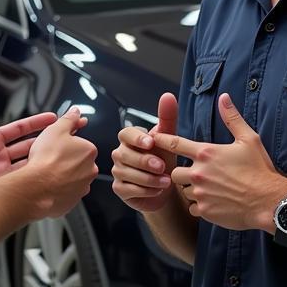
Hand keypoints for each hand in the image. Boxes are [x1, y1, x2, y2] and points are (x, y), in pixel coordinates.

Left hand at [0, 76, 57, 188]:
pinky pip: (17, 184)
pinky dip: (30, 181)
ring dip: (43, 161)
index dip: (38, 123)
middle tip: (67, 135)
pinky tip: (42, 178)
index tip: (55, 118)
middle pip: (30, 147)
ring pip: (27, 165)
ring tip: (61, 157)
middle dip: (49, 141)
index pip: (21, 129)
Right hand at [24, 107, 98, 217]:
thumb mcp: (55, 129)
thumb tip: (75, 111)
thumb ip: (68, 119)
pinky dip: (57, 189)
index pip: (80, 143)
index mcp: (89, 151)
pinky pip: (65, 193)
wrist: (37, 187)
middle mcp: (90, 170)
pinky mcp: (72, 201)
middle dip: (65, 160)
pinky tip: (47, 184)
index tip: (56, 145)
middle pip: (77, 161)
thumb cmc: (46, 159)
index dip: (65, 143)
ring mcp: (81, 188)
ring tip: (46, 172)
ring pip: (72, 178)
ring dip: (61, 175)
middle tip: (49, 158)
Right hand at [112, 93, 179, 212]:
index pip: (126, 134)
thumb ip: (167, 118)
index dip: (136, 138)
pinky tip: (158, 189)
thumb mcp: (169, 140)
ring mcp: (118, 171)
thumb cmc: (164, 159)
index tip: (151, 143)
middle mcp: (120, 153)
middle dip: (144, 161)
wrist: (166, 187)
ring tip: (166, 181)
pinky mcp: (119, 188)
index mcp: (130, 139)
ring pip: (126, 173)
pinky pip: (127, 189)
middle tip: (163, 167)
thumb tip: (168, 96)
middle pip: (124, 154)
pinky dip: (144, 190)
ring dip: (148, 178)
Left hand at [148, 94, 286, 229]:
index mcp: (206, 153)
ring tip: (210, 189)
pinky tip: (214, 203)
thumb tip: (224, 97)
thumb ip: (232, 118)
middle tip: (198, 174)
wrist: (269, 201)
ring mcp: (200, 193)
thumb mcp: (248, 139)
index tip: (151, 139)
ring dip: (191, 189)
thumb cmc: (260, 169)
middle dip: (182, 173)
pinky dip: (200, 206)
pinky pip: (193, 208)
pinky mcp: (204, 210)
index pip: (174, 143)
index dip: (160, 140)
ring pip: (184, 190)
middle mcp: (198, 172)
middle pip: (174, 172)